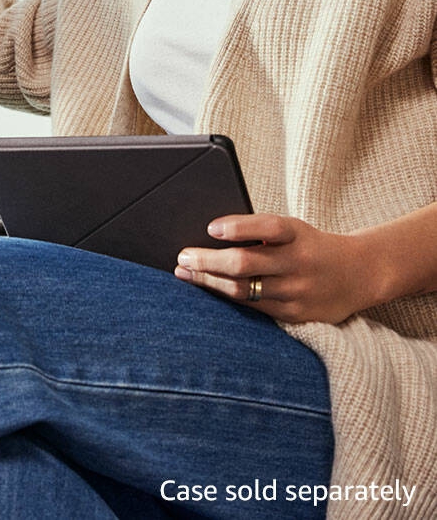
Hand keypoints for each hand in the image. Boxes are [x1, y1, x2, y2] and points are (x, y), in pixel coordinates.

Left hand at [174, 213, 372, 324]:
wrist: (359, 274)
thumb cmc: (309, 245)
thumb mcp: (293, 229)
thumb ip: (259, 232)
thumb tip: (210, 236)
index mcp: (297, 234)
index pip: (268, 227)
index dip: (239, 227)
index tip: (211, 227)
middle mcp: (298, 262)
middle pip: (245, 263)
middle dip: (208, 261)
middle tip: (183, 256)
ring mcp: (297, 291)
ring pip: (244, 290)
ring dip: (209, 281)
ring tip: (186, 273)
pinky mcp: (296, 315)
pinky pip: (254, 308)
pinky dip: (227, 298)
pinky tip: (208, 291)